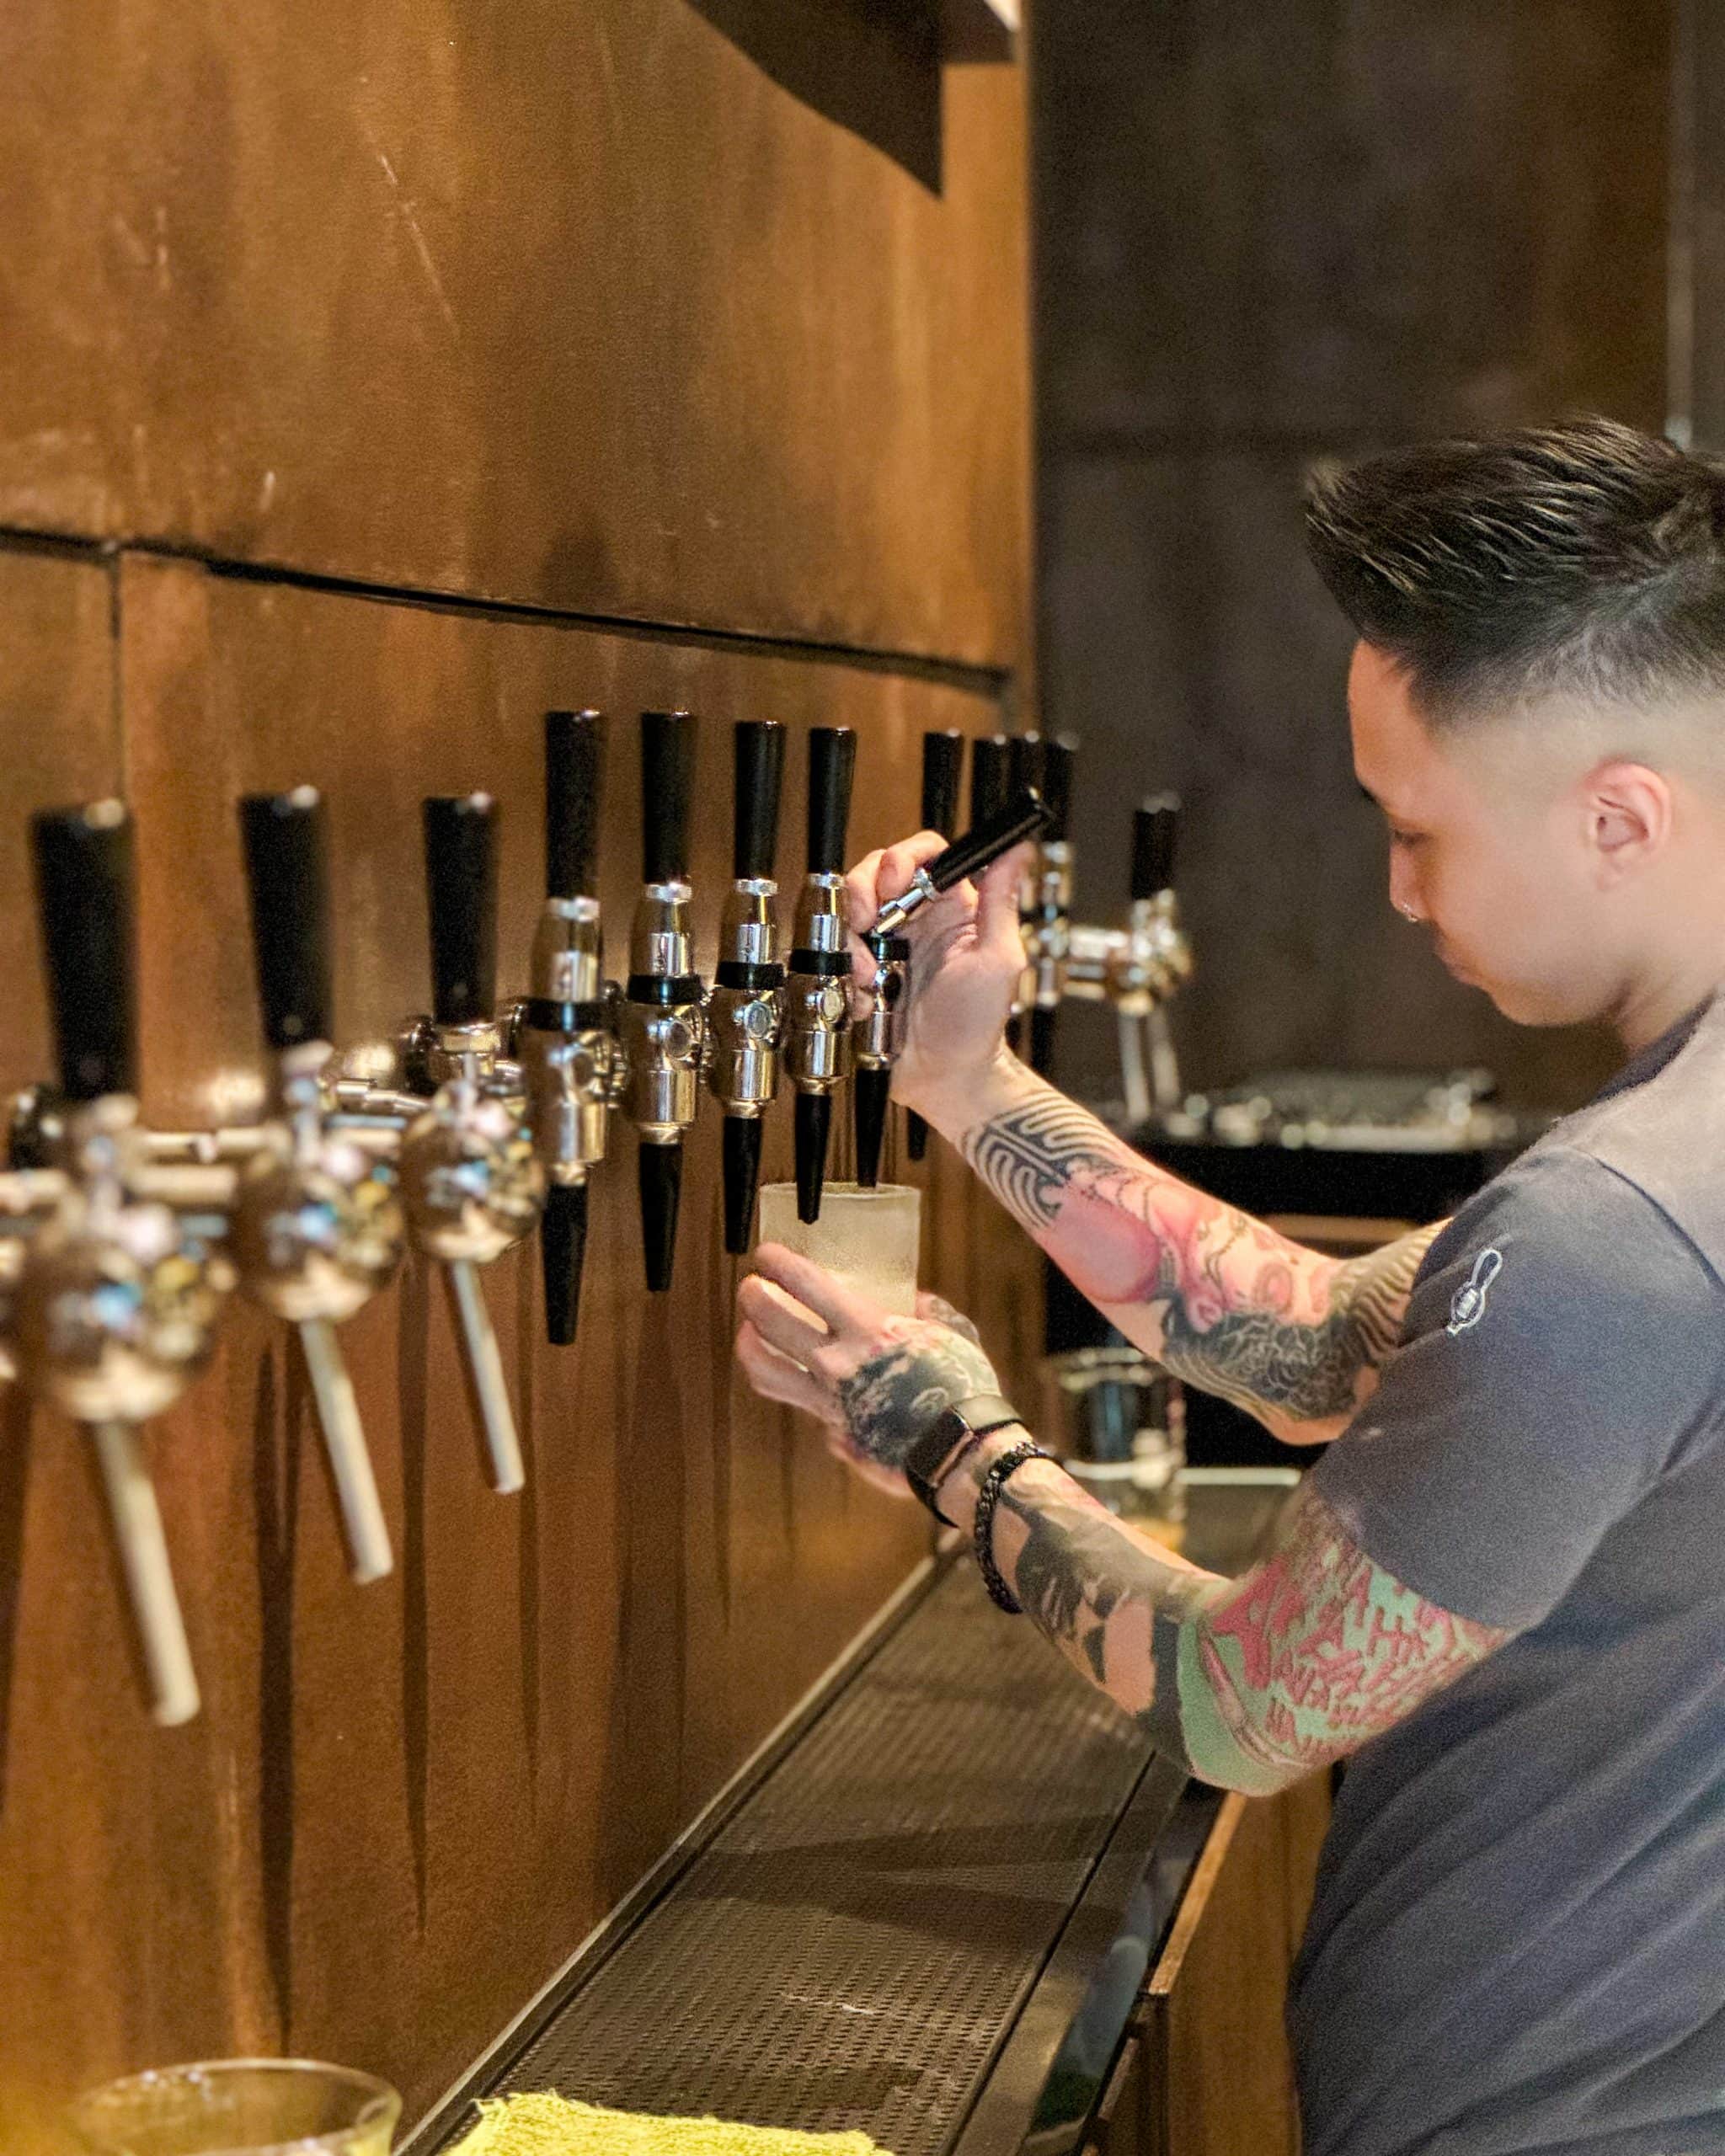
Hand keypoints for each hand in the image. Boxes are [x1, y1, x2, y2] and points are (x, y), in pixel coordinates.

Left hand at [735, 1245, 1000, 1492]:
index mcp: (867, 1330)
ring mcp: (830, 1402)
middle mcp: (837, 1364)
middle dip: (752, 1297)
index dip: (779, 1264)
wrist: (962, 1453)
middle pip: (769, 1323)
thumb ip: (930, 1312)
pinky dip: (798, 1389)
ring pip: (766, 1372)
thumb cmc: (964, 1389)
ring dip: (749, 1346)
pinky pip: (803, 1406)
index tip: (767, 1255)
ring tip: (748, 1332)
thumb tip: (915, 1300)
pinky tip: (803, 1379)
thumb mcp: (952, 1335)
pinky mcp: (835, 1433)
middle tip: (750, 1287)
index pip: (806, 1285)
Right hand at [843, 829, 1032, 1116]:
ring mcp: (883, 946)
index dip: (903, 857)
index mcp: (951, 908)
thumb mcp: (998, 960)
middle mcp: (914, 920)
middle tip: (868, 921)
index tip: (895, 883)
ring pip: (849, 909)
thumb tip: (1016, 851)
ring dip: (850, 936)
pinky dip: (840, 969)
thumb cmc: (976, 1026)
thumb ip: (1002, 902)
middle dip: (863, 889)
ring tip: (868, 972)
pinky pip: (835, 952)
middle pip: (876, 873)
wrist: (943, 1077)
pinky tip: (862, 992)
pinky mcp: (858, 972)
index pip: (924, 855)